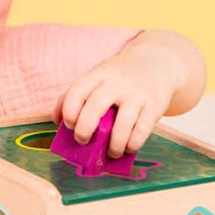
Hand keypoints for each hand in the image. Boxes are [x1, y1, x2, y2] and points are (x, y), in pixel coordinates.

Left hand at [53, 37, 186, 159]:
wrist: (157, 62)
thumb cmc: (120, 77)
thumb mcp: (99, 76)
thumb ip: (77, 94)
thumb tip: (58, 121)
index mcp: (100, 74)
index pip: (78, 90)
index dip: (68, 110)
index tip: (68, 125)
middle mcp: (118, 82)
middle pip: (96, 106)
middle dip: (84, 129)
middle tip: (82, 140)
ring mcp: (138, 93)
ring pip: (122, 123)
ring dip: (114, 144)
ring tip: (110, 152)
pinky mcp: (155, 105)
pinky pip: (142, 130)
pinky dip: (133, 144)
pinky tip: (128, 147)